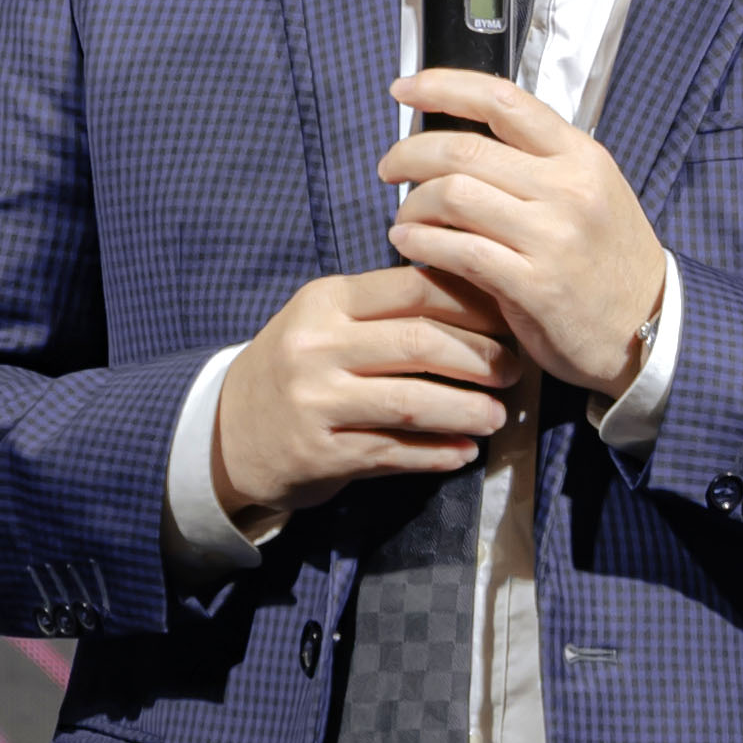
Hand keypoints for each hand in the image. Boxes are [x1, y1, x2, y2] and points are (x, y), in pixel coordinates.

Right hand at [209, 267, 521, 522]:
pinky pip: (395, 452)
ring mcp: (316, 403)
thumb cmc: (299, 368)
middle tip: (513, 370)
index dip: (472, 301)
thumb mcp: (327, 321)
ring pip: (412, 403)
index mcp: (327, 301)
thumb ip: (387, 308)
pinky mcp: (321, 454)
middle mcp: (318, 347)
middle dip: (481, 358)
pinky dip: (437, 454)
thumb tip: (479, 298)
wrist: (229, 432)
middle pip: (421, 343)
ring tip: (498, 416)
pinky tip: (465, 452)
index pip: (414, 288)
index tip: (507, 316)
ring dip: (467, 411)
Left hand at [380, 71, 668, 397]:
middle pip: (465, 148)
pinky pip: (459, 251)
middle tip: (390, 167)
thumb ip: (539, 166)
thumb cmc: (610, 263)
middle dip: (410, 153)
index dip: (443, 86)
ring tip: (404, 220)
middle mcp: (569, 188)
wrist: (651, 329)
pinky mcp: (536, 285)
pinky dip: (421, 244)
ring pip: (454, 195)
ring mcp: (554, 236)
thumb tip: (463, 143)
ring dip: (412, 205)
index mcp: (581, 156)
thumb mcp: (593, 194)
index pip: (503, 99)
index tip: (404, 89)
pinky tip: (409, 245)